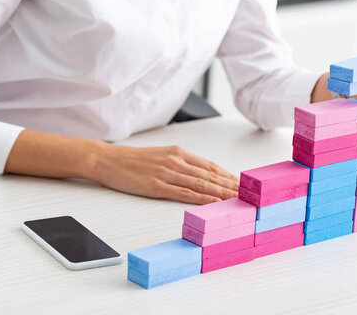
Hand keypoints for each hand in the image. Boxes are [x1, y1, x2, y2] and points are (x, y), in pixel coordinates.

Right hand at [92, 144, 238, 203]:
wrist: (108, 159)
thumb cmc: (133, 160)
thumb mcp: (161, 155)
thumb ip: (181, 163)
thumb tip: (200, 174)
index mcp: (179, 153)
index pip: (210, 166)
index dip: (228, 176)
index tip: (243, 184)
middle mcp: (176, 161)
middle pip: (210, 175)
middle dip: (231, 186)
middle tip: (248, 194)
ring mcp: (167, 173)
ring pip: (201, 184)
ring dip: (221, 193)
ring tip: (237, 200)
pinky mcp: (156, 186)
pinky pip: (184, 193)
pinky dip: (201, 199)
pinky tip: (213, 203)